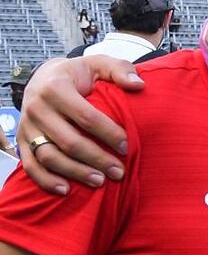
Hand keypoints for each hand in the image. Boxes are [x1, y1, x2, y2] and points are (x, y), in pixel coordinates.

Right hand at [15, 56, 143, 194]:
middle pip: (69, 141)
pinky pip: (30, 166)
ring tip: (100, 182)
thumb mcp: (99, 64)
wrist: (44, 78)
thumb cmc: (78, 74)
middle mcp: (36, 108)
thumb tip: (138, 85)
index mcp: (56, 88)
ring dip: (75, 172)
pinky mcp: (22, 141)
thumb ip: (120, 69)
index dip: (108, 134)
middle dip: (97, 159)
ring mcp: (27, 127)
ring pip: (49, 156)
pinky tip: (66, 190)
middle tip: (119, 172)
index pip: (86, 116)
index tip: (127, 147)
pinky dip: (46, 180)